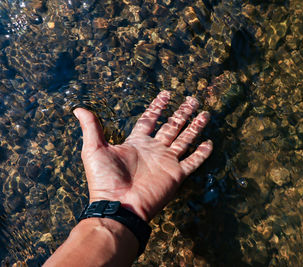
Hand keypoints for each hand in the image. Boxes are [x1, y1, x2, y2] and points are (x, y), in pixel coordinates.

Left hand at [73, 91, 212, 220]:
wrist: (118, 206)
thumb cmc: (104, 180)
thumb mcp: (94, 149)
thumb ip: (92, 127)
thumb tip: (78, 108)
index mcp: (138, 142)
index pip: (150, 119)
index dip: (158, 106)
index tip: (166, 94)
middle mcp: (154, 150)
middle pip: (172, 126)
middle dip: (182, 112)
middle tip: (193, 99)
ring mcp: (166, 162)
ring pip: (185, 139)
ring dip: (195, 127)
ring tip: (205, 114)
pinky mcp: (176, 174)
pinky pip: (192, 162)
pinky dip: (201, 154)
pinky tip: (209, 143)